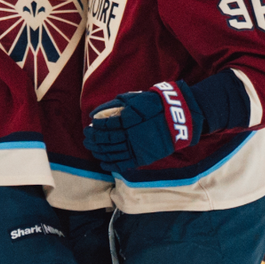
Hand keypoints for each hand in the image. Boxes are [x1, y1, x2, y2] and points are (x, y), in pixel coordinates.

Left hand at [84, 84, 201, 175]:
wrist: (178, 117)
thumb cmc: (154, 104)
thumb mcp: (134, 99)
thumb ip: (113, 105)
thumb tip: (94, 114)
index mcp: (128, 119)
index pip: (105, 126)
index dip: (96, 128)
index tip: (90, 126)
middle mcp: (130, 135)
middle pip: (106, 140)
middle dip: (94, 140)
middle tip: (87, 138)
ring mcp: (136, 147)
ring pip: (112, 153)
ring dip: (99, 152)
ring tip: (91, 149)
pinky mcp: (143, 157)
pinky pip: (123, 163)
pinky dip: (110, 164)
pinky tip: (102, 162)